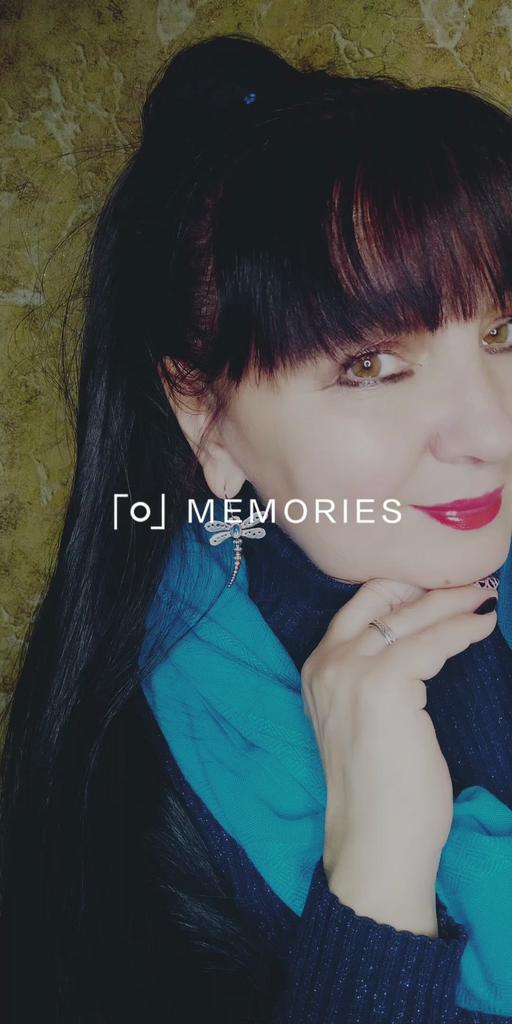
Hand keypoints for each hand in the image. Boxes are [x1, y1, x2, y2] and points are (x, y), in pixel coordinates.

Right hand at [300, 578, 496, 934]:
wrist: (375, 839)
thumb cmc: (379, 789)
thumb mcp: (365, 718)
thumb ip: (375, 677)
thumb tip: (421, 642)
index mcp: (317, 670)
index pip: (357, 607)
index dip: (399, 590)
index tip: (436, 587)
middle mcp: (327, 663)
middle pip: (382, 602)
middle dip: (428, 588)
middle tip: (469, 583)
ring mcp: (351, 671)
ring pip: (411, 618)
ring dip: (453, 603)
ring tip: (483, 597)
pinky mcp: (383, 684)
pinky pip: (433, 642)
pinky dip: (462, 630)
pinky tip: (482, 626)